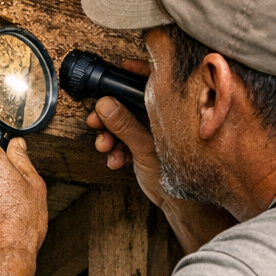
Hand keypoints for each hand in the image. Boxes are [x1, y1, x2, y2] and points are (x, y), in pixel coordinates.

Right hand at [86, 62, 237, 252]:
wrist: (179, 205)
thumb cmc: (177, 177)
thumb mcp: (144, 148)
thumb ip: (124, 125)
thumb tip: (105, 104)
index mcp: (166, 113)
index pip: (152, 83)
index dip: (135, 74)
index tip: (120, 69)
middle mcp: (158, 121)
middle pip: (128, 105)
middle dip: (108, 114)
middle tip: (95, 121)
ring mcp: (150, 134)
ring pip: (121, 125)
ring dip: (109, 136)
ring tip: (106, 148)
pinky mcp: (142, 147)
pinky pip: (122, 141)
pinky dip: (115, 150)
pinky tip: (115, 161)